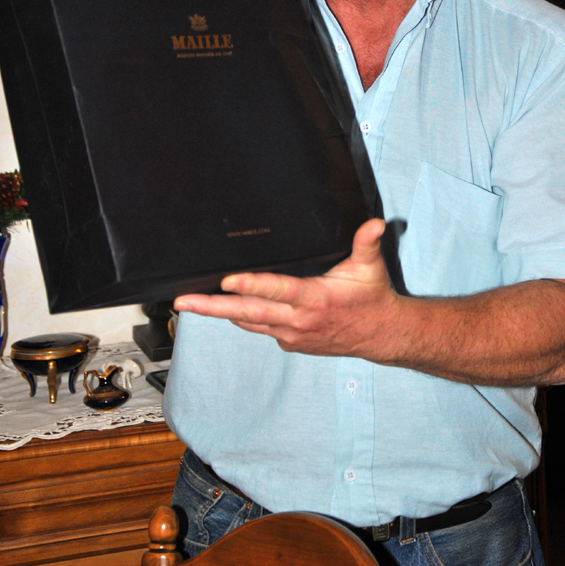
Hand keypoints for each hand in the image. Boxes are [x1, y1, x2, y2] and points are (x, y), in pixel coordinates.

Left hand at [174, 219, 403, 359]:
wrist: (380, 336)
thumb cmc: (372, 298)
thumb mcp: (370, 267)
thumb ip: (366, 242)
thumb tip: (374, 223)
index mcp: (314, 299)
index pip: (277, 290)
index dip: (251, 285)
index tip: (226, 281)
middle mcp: (298, 320)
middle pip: (247, 313)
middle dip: (212, 307)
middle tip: (184, 302)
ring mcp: (291, 335)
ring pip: (248, 322)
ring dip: (219, 313)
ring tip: (190, 304)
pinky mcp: (290, 342)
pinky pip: (259, 328)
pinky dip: (242, 317)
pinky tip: (225, 308)